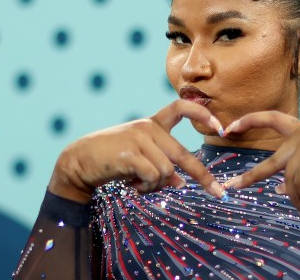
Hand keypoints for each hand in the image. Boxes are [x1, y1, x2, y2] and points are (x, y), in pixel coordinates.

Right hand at [49, 100, 225, 202]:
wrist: (79, 161)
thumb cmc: (112, 159)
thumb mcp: (140, 157)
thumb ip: (161, 164)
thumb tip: (181, 183)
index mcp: (152, 124)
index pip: (181, 108)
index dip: (202, 114)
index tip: (220, 126)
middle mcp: (148, 128)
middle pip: (183, 155)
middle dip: (203, 176)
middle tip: (218, 193)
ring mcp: (139, 139)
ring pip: (167, 172)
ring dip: (155, 185)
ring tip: (138, 183)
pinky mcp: (130, 154)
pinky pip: (153, 177)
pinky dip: (145, 187)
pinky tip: (131, 184)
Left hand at [223, 111, 299, 222]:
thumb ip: (298, 175)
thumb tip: (279, 190)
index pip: (270, 118)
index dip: (248, 120)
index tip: (229, 127)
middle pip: (270, 162)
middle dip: (250, 178)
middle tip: (231, 187)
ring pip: (289, 182)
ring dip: (299, 200)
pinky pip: (299, 186)